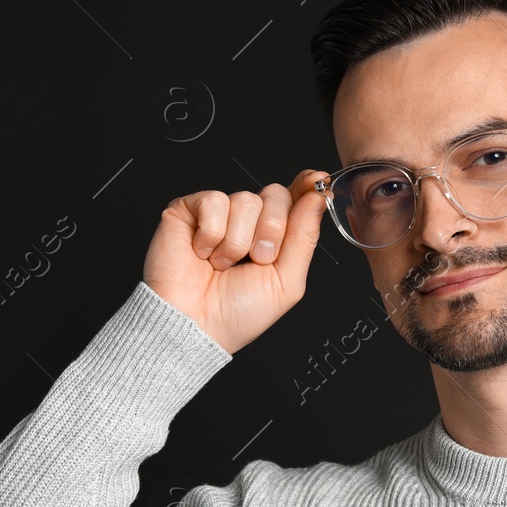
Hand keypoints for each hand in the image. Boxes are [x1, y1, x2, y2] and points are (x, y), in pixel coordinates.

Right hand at [142, 170, 329, 354]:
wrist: (195, 325)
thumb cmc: (237, 313)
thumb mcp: (287, 281)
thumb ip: (305, 237)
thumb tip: (317, 196)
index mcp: (272, 236)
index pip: (294, 198)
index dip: (306, 186)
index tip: (317, 181)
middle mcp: (247, 221)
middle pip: (275, 194)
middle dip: (271, 231)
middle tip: (256, 260)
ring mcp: (217, 214)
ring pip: (245, 200)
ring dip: (237, 242)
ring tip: (222, 264)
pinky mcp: (188, 210)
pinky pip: (214, 201)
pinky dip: (211, 234)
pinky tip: (202, 253)